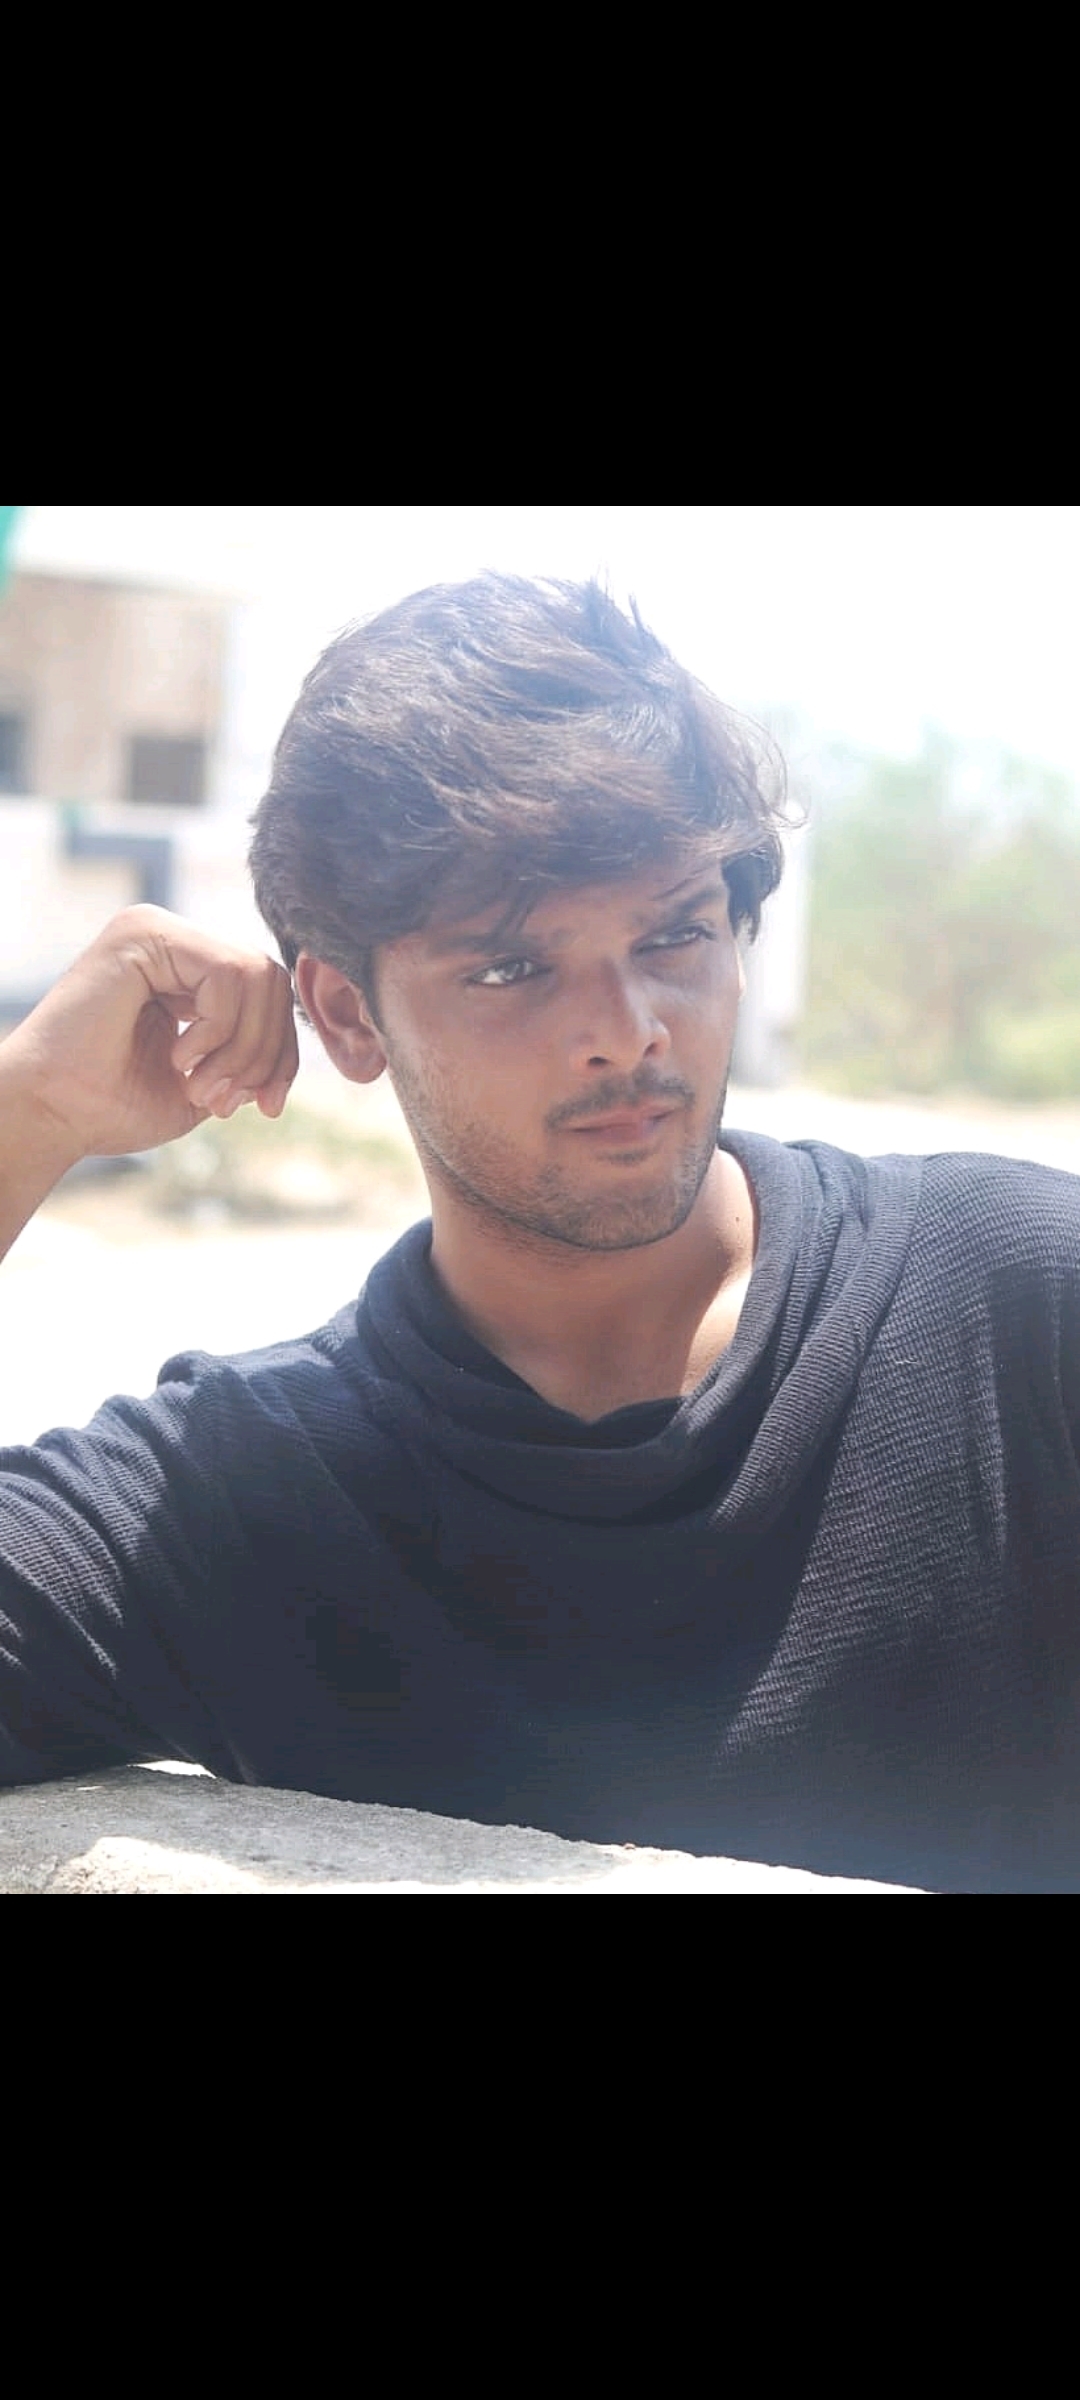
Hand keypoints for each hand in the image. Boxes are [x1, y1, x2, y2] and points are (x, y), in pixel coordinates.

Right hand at [5, 906, 299, 1161]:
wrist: (53, 1115)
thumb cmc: (113, 1106)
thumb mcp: (206, 1082)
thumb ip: (248, 1055)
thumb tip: (292, 1051)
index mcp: (184, 970)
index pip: (270, 994)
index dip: (282, 1054)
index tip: (266, 1106)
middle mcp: (172, 940)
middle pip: (272, 980)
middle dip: (267, 1053)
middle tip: (230, 1102)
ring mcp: (157, 930)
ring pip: (258, 975)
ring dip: (243, 1048)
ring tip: (201, 1086)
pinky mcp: (145, 934)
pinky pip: (229, 974)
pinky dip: (219, 1030)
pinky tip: (180, 1059)